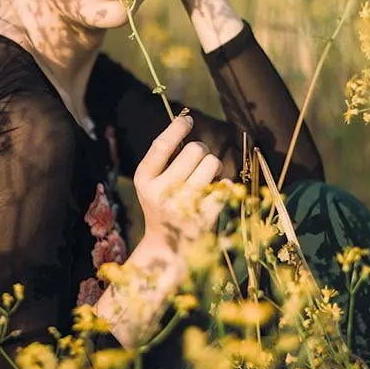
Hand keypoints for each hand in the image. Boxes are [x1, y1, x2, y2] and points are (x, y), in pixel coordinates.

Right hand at [133, 113, 225, 259]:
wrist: (167, 250)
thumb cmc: (162, 205)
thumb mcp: (152, 183)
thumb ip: (164, 158)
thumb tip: (185, 122)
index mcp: (144, 180)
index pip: (162, 145)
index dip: (177, 127)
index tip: (188, 119)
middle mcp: (160, 193)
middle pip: (194, 150)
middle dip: (201, 150)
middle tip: (198, 160)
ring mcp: (183, 207)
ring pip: (212, 163)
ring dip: (213, 165)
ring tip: (207, 176)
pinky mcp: (205, 218)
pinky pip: (225, 185)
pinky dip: (225, 184)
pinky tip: (216, 193)